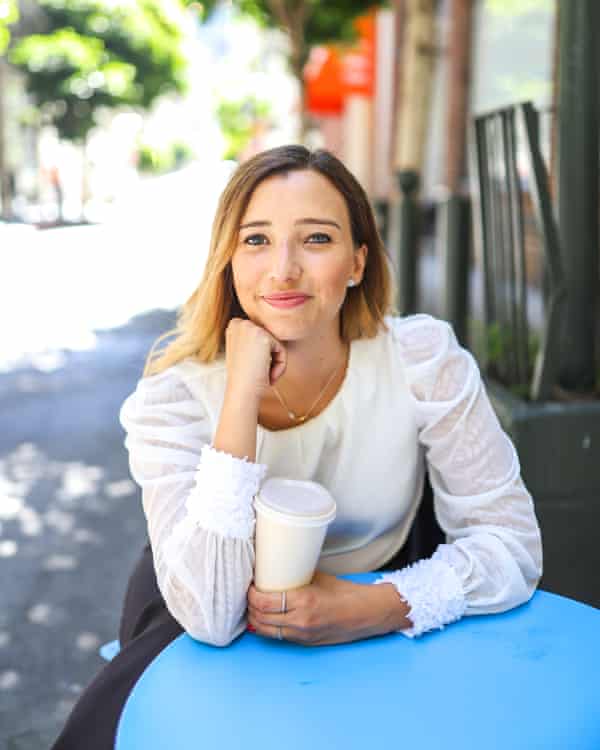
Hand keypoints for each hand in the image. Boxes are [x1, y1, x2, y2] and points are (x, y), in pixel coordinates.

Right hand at [224, 317, 286, 399]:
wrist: (241, 393)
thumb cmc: (243, 380)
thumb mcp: (243, 354)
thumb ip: (253, 342)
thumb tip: (268, 339)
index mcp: (234, 326)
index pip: (261, 336)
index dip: (260, 356)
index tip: (252, 368)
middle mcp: (239, 323)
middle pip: (269, 339)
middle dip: (268, 359)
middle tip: (258, 373)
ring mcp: (250, 328)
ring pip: (276, 344)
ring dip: (274, 363)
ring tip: (263, 375)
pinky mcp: (263, 336)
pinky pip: (282, 350)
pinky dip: (279, 366)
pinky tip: (267, 374)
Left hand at [247, 571, 411, 645]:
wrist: (365, 614)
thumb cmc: (344, 592)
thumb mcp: (318, 578)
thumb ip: (296, 577)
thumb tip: (275, 567)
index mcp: (304, 601)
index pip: (264, 603)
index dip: (251, 594)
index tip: (249, 584)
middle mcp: (300, 621)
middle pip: (260, 618)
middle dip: (249, 606)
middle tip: (248, 593)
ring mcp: (301, 635)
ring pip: (264, 631)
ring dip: (254, 619)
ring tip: (253, 605)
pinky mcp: (303, 643)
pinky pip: (277, 636)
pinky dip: (266, 627)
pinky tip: (264, 618)